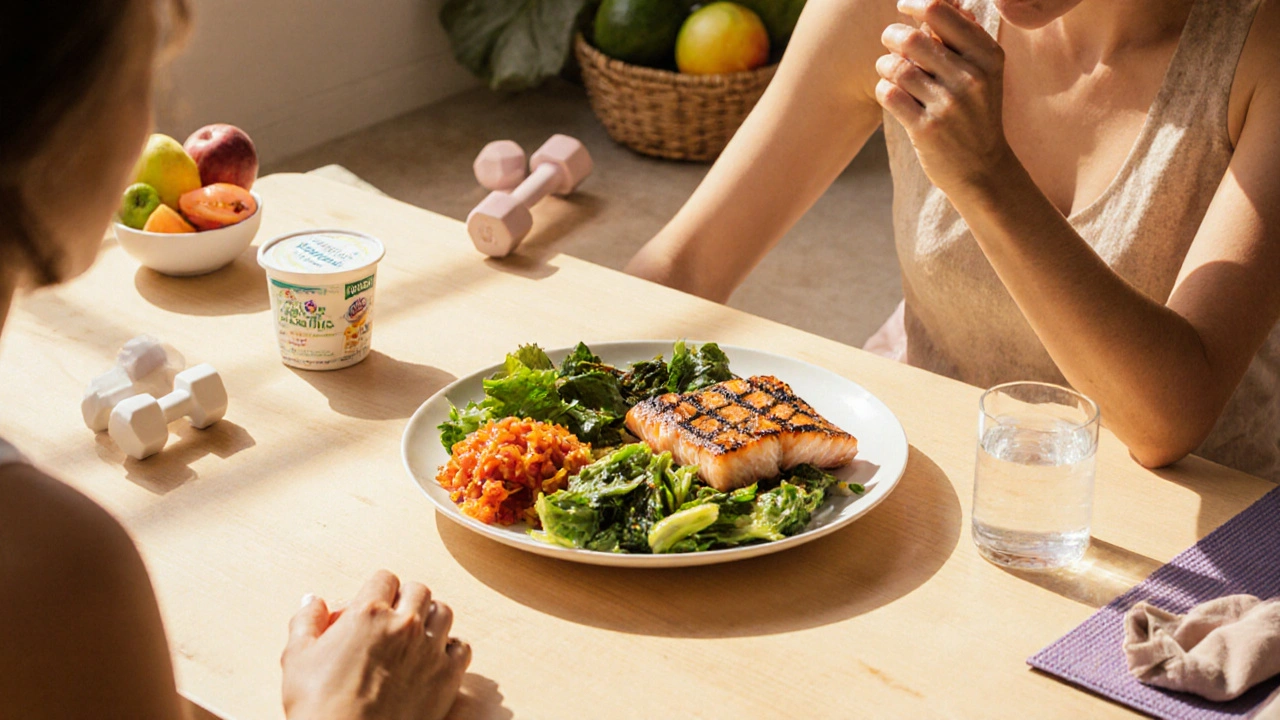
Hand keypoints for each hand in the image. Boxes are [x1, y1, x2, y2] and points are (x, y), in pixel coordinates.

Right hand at [281, 570, 470, 719]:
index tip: (374, 602)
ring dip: (431, 618)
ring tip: (417, 634)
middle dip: (406, 598)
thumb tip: (313, 600)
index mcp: (369, 613)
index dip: (378, 588)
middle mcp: (404, 625)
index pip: (385, 578)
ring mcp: (430, 650)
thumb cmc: (318, 705)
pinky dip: (451, 649)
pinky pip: (461, 647)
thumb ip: (307, 621)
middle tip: (394, 617)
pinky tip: (435, 658)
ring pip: (444, 613)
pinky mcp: (448, 676)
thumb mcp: (297, 658)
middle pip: (419, 590)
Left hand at [875, 0, 1014, 197]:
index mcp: (987, 56)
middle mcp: (971, 78)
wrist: (982, 169)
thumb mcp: (983, 73)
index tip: (904, 6)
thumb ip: (962, 36)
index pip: (941, 12)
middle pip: (911, 38)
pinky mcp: (927, 129)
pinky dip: (883, 89)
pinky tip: (891, 93)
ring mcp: (949, 105)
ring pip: (896, 67)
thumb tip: (939, 1)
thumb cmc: (975, 113)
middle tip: (890, 40)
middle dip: (892, 35)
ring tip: (890, 70)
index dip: (914, 3)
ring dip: (885, 64)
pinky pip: (888, 94)